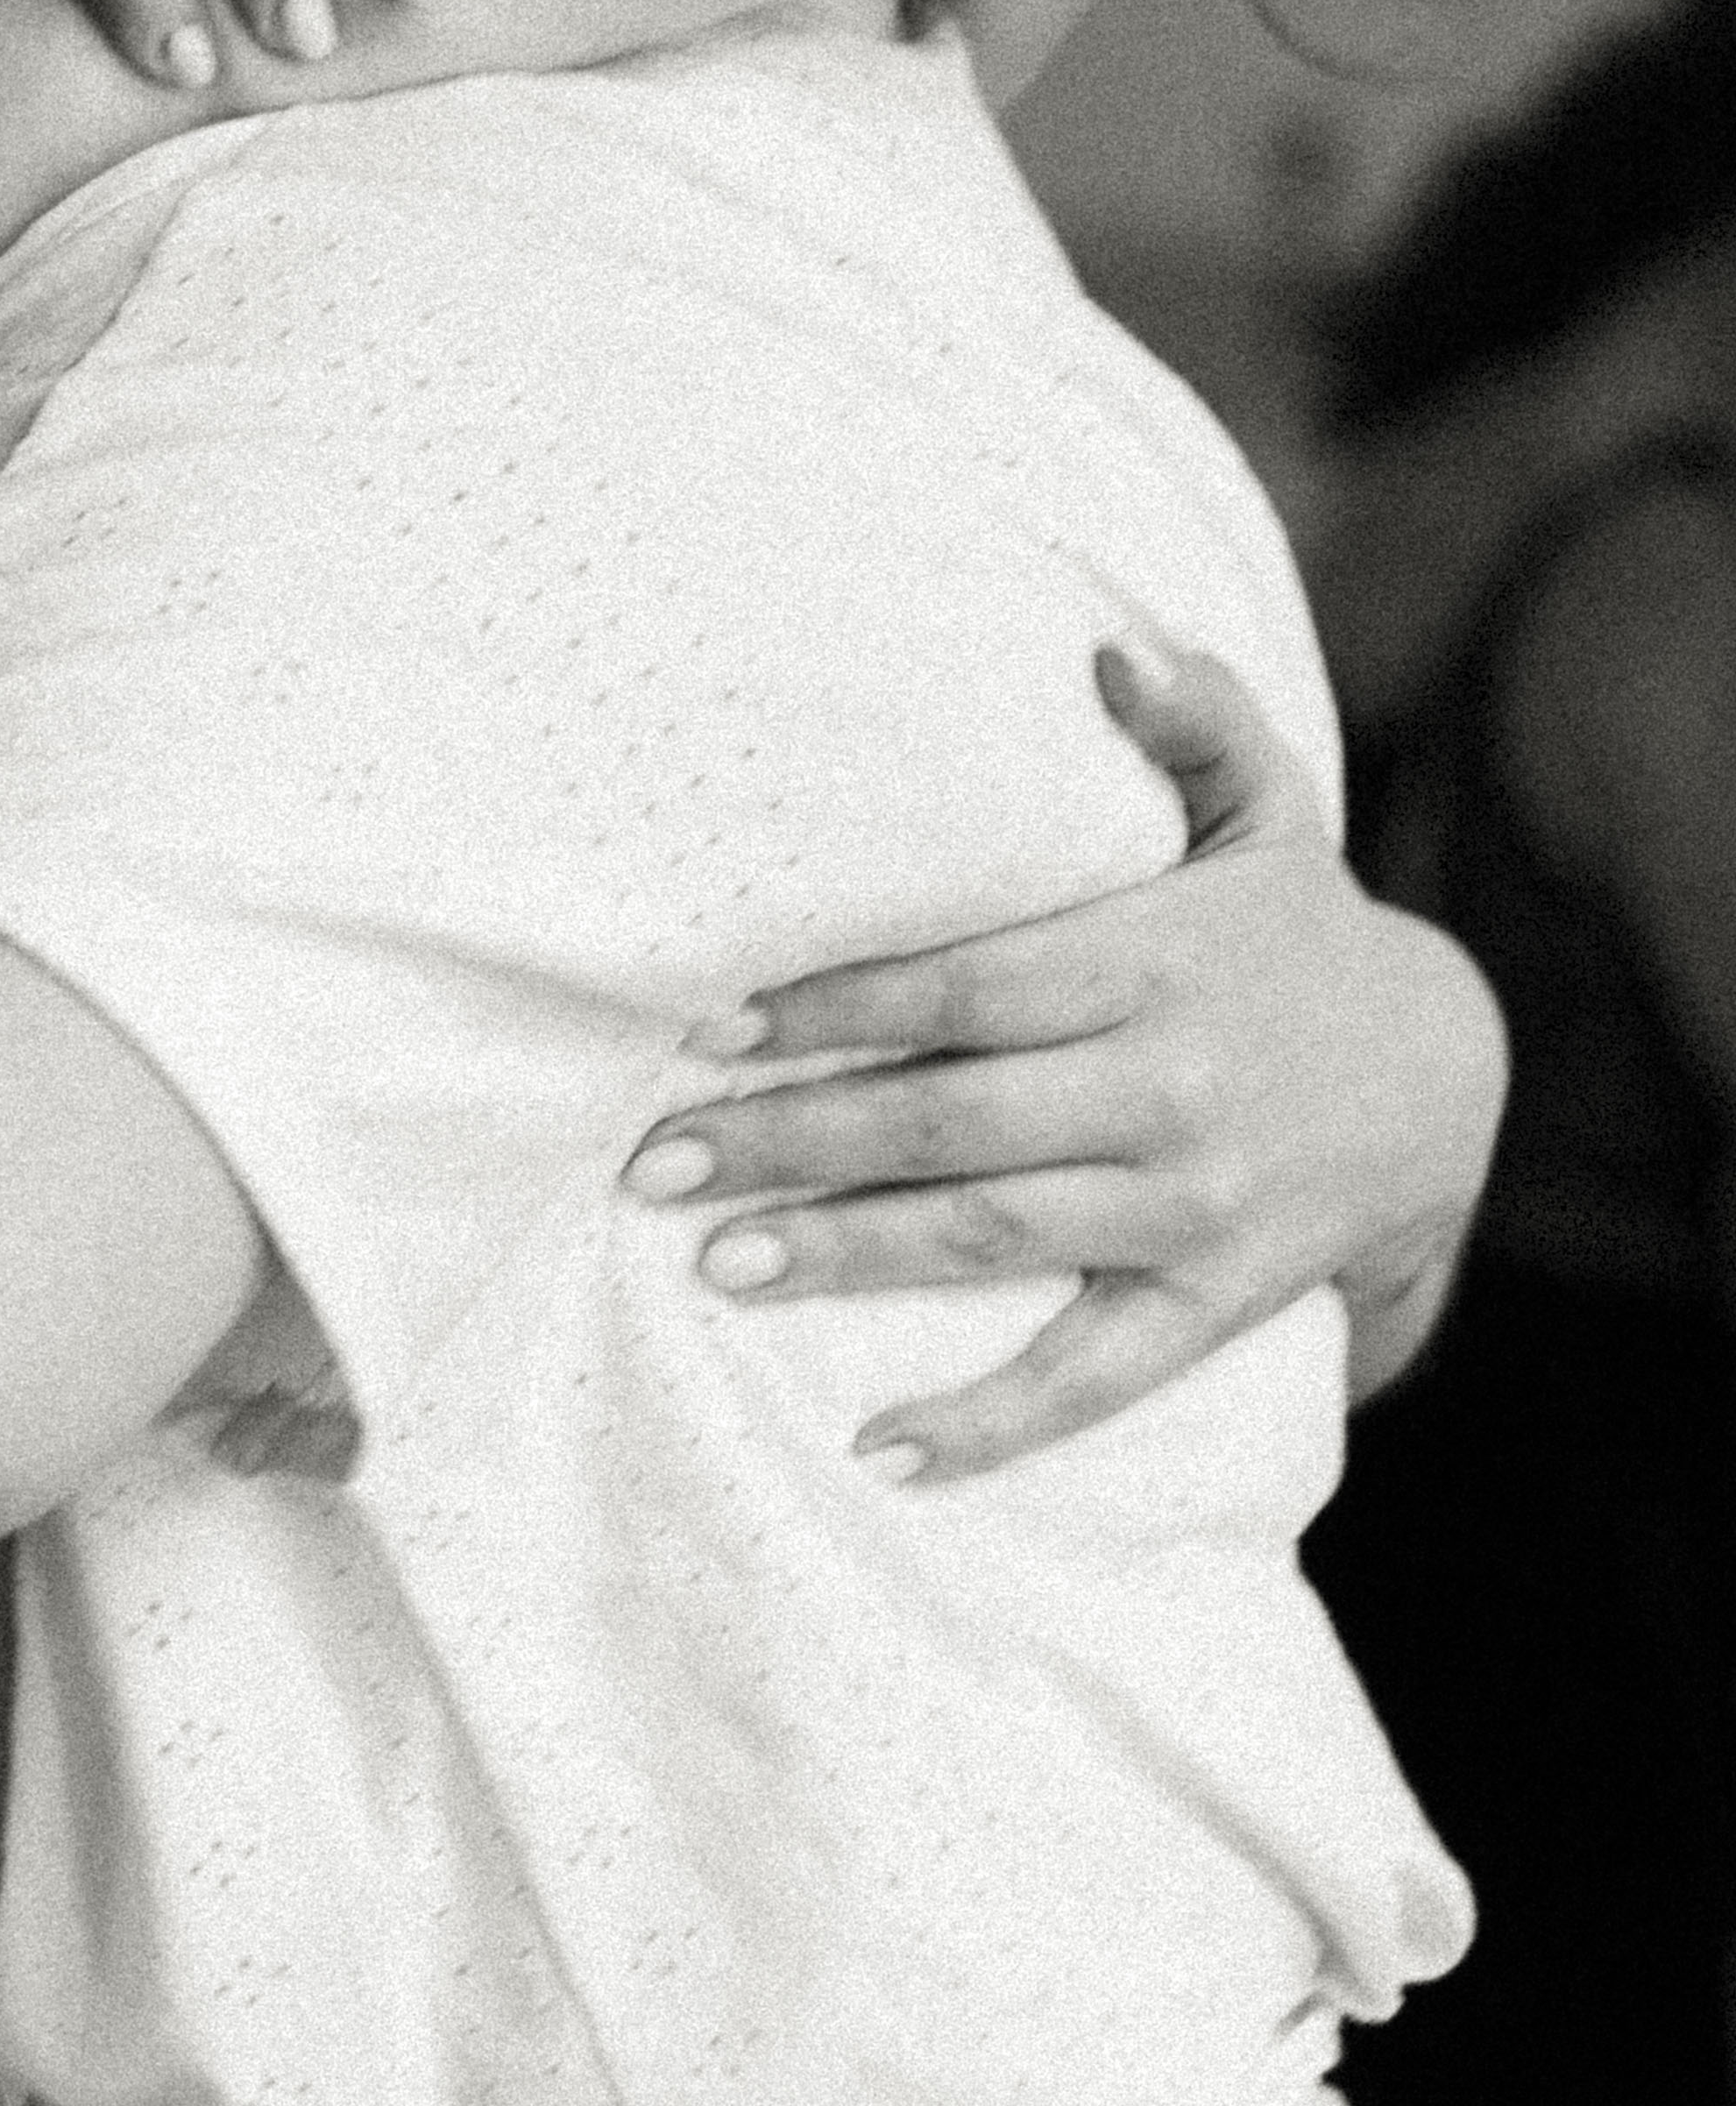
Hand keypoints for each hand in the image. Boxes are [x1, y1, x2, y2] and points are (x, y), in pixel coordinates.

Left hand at [617, 640, 1509, 1483]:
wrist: (1451, 1080)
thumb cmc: (1295, 938)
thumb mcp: (1270, 815)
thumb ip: (1193, 724)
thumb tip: (1105, 653)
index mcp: (1157, 962)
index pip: (967, 988)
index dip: (833, 1010)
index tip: (705, 1032)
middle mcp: (1171, 1086)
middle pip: (951, 1120)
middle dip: (792, 1142)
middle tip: (654, 1166)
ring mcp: (1194, 1203)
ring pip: (996, 1238)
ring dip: (848, 1257)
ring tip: (715, 1266)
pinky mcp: (1217, 1297)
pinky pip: (1097, 1374)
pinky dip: (992, 1423)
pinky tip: (882, 1452)